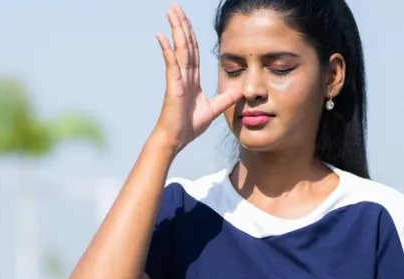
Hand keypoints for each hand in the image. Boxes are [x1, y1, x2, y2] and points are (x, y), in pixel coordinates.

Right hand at [152, 4, 240, 152]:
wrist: (175, 140)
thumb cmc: (188, 127)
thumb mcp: (213, 109)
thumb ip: (226, 98)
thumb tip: (241, 91)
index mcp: (192, 79)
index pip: (193, 51)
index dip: (191, 33)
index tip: (186, 19)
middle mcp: (184, 75)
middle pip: (185, 44)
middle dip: (181, 23)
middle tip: (175, 6)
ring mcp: (177, 79)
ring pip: (179, 48)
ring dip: (175, 28)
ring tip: (171, 11)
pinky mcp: (173, 86)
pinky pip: (171, 64)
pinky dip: (167, 49)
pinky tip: (162, 35)